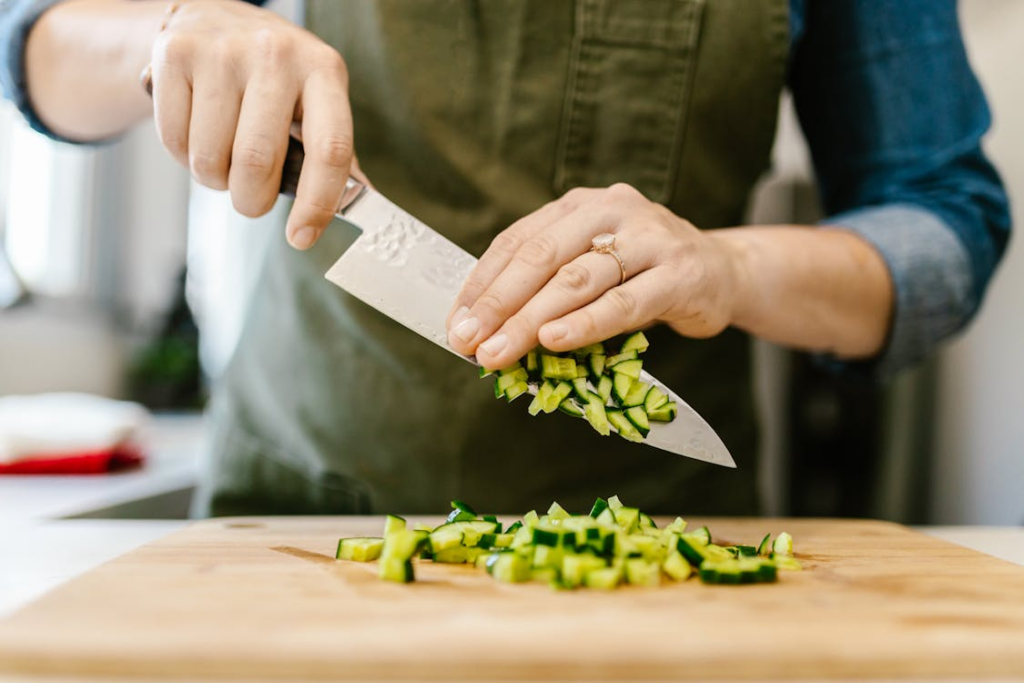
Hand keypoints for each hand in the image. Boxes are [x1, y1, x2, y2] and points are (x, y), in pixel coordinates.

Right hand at [149, 0, 362, 248]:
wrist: (213, 18)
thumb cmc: (275, 77)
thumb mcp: (315, 99)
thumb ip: (335, 151)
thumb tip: (364, 201)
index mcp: (324, 70)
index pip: (330, 150)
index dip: (317, 203)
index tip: (302, 238)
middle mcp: (276, 55)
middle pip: (257, 163)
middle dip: (251, 200)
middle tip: (251, 197)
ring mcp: (222, 51)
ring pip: (210, 159)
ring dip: (215, 180)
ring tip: (224, 158)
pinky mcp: (176, 54)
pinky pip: (175, 141)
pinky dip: (184, 158)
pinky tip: (197, 134)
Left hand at [446, 184, 743, 368]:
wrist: (722, 273)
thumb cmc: (644, 275)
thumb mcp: (593, 266)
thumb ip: (549, 286)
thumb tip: (486, 328)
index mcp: (580, 205)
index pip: (518, 241)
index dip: (482, 283)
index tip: (455, 322)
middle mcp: (612, 210)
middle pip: (542, 257)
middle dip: (499, 303)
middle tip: (469, 341)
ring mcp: (649, 238)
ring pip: (577, 280)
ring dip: (531, 320)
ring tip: (500, 351)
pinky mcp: (679, 273)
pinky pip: (622, 302)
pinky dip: (584, 324)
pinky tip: (554, 342)